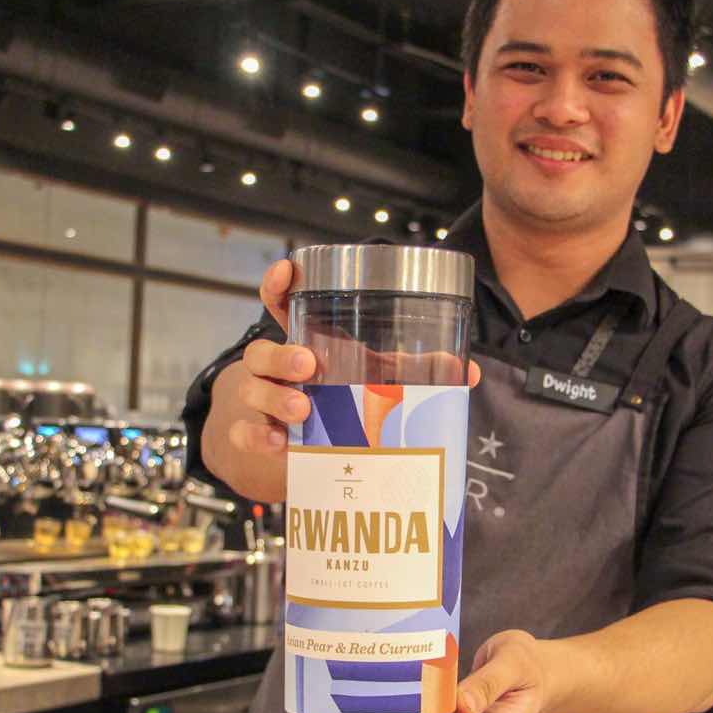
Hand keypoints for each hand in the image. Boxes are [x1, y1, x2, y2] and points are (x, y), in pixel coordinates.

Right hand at [226, 259, 480, 456]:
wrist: (282, 440)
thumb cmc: (329, 395)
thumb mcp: (366, 376)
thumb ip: (406, 371)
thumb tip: (467, 372)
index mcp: (301, 341)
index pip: (279, 303)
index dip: (278, 284)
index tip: (288, 269)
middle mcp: (272, 367)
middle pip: (262, 351)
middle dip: (283, 356)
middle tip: (309, 365)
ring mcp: (257, 399)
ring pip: (253, 390)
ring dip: (276, 399)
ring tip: (302, 410)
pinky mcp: (249, 433)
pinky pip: (244, 431)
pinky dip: (259, 436)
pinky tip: (279, 443)